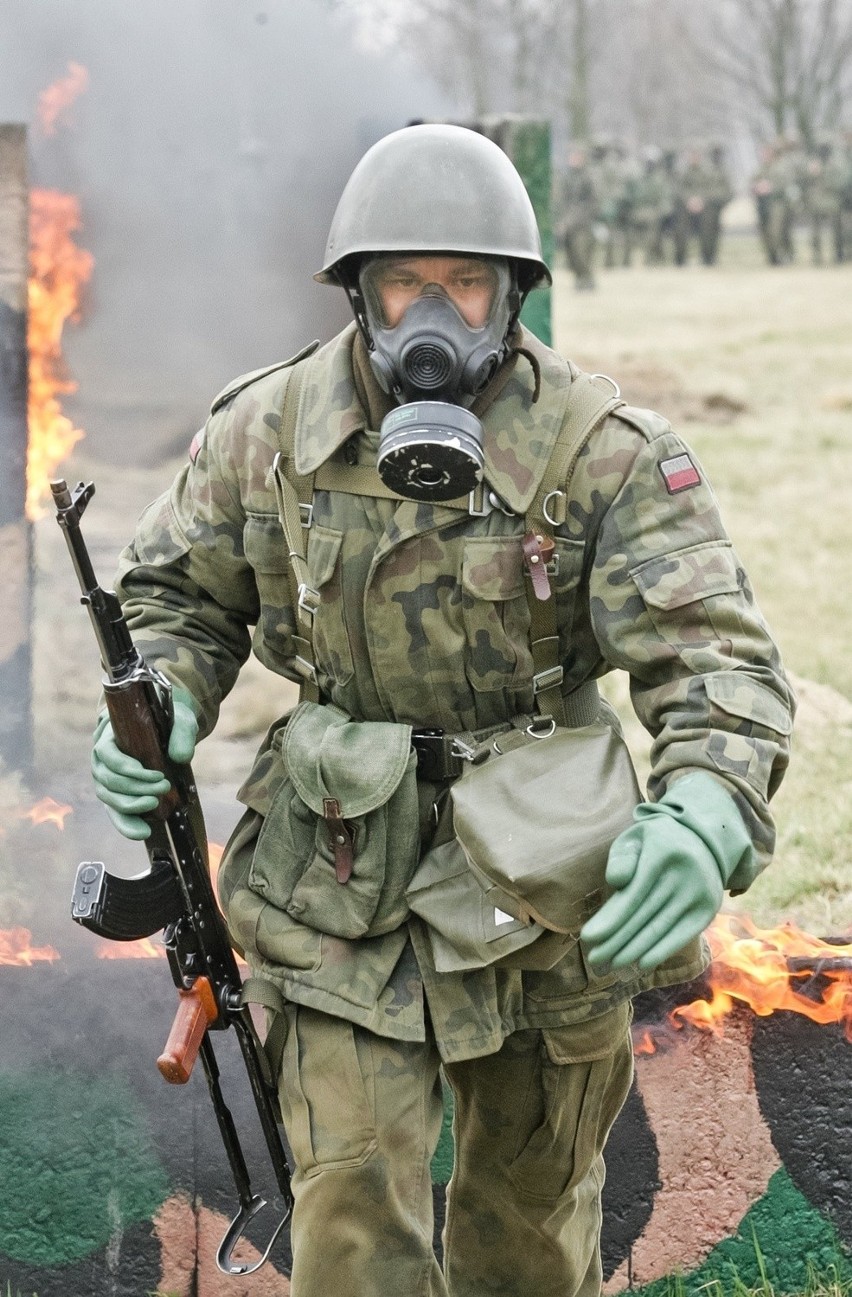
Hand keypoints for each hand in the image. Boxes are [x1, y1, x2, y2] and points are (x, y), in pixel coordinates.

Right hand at [91, 688, 198, 839]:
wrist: (167, 730)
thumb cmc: (169, 721)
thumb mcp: (181, 721)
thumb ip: (182, 734)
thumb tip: (181, 758)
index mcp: (109, 734)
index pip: (107, 753)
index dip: (127, 767)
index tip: (156, 774)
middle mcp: (101, 757)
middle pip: (108, 778)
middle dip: (136, 787)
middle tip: (164, 787)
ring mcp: (104, 776)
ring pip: (108, 796)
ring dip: (132, 804)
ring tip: (156, 803)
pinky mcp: (114, 793)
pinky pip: (114, 811)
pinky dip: (127, 823)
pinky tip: (143, 832)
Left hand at [580, 772, 751, 972]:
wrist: (703, 841)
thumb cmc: (656, 842)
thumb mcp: (636, 838)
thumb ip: (622, 858)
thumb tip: (615, 882)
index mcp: (662, 852)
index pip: (633, 894)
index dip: (611, 919)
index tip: (588, 937)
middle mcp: (685, 874)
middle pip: (643, 916)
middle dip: (615, 941)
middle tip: (594, 959)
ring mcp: (700, 894)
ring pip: (659, 929)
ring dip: (633, 951)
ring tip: (610, 965)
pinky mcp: (708, 910)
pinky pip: (681, 936)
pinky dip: (660, 952)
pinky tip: (641, 964)